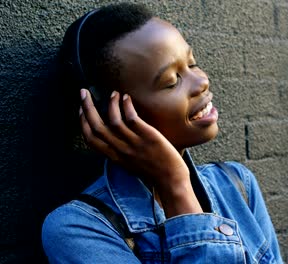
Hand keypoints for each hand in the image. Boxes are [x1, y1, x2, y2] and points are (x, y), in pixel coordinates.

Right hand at [79, 89, 201, 215]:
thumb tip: (116, 137)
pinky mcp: (148, 137)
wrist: (171, 181)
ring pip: (113, 120)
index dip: (82, 122)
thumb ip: (121, 152)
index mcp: (114, 157)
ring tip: (114, 94)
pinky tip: (127, 98)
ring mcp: (134, 143)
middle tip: (83, 92)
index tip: (81, 109)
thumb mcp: (130, 164)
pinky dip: (126, 106)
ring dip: (111, 104)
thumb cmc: (154, 172)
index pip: (91, 139)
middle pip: (97, 126)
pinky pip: (132, 118)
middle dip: (87, 107)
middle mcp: (121, 150)